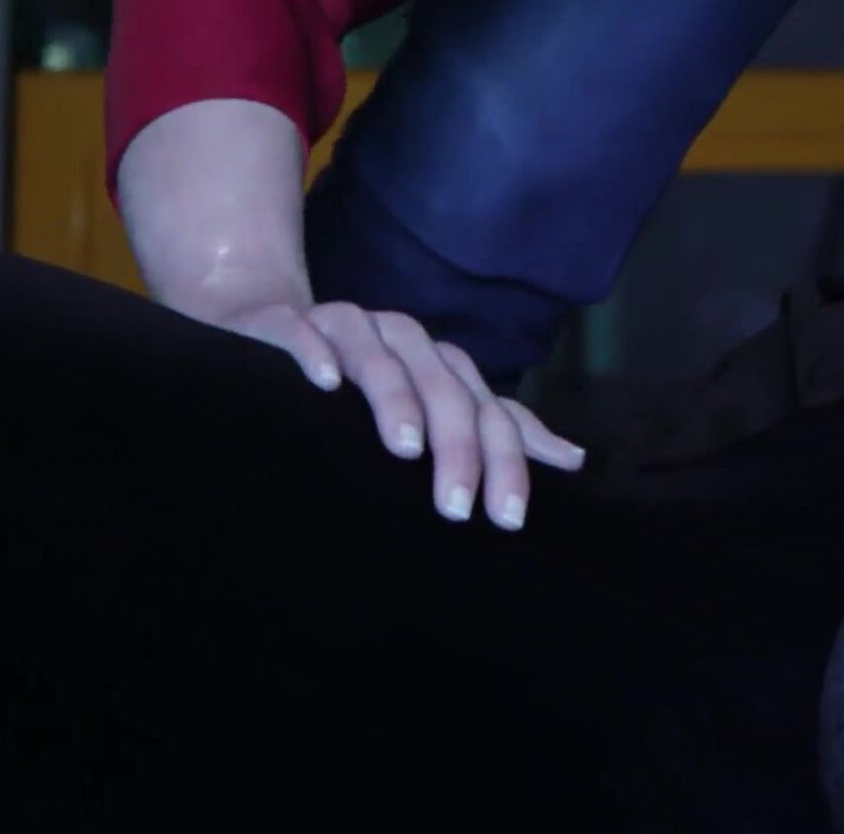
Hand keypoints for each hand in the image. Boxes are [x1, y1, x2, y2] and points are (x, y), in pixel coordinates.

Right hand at [200, 295, 586, 530]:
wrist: (269, 326)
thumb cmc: (360, 385)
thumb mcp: (433, 407)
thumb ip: (497, 430)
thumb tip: (573, 458)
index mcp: (439, 363)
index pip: (485, 409)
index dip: (504, 459)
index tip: (509, 518)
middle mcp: (401, 340)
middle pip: (443, 388)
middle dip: (457, 447)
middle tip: (457, 508)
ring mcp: (346, 327)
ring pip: (382, 358)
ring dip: (397, 399)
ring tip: (407, 449)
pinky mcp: (288, 325)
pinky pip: (303, 333)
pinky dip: (315, 355)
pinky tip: (324, 386)